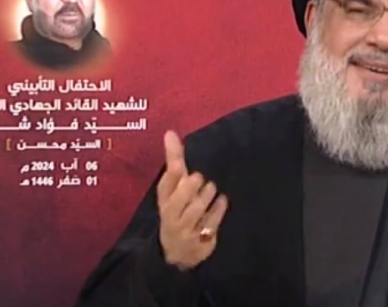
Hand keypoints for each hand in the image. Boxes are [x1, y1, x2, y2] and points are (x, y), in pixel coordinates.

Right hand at [156, 130, 228, 270]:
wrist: (177, 254)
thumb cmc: (177, 211)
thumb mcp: (174, 189)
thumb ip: (175, 161)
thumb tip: (170, 133)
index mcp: (165, 200)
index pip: (165, 186)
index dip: (172, 176)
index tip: (180, 164)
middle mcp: (172, 215)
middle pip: (179, 200)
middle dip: (189, 188)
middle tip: (199, 178)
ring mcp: (184, 230)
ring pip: (195, 211)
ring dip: (205, 197)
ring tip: (212, 189)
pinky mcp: (199, 241)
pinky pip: (210, 224)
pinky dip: (217, 211)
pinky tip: (222, 201)